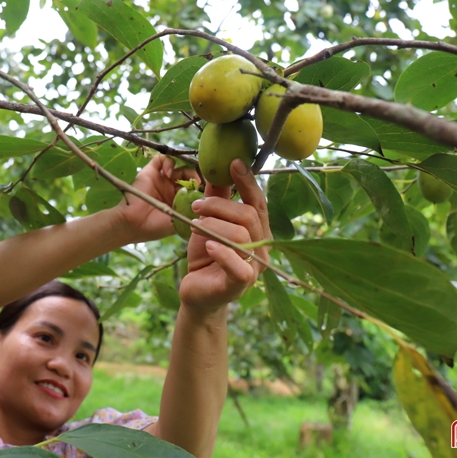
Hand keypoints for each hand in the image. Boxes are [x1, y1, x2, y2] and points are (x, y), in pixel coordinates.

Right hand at [112, 154, 199, 242]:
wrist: (132, 224)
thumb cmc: (154, 227)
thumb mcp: (179, 222)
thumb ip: (193, 213)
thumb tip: (210, 205)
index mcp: (179, 201)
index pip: (195, 189)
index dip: (202, 187)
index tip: (207, 190)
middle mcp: (171, 189)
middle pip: (189, 176)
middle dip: (195, 177)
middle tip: (197, 183)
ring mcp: (161, 180)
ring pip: (178, 166)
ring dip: (184, 170)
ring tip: (183, 179)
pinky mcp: (150, 172)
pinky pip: (161, 159)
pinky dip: (168, 161)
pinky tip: (169, 172)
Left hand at [179, 158, 271, 316]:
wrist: (195, 294)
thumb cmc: (205, 258)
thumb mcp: (208, 224)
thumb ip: (216, 200)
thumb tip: (217, 171)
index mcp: (258, 231)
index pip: (258, 202)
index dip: (248, 181)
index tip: (234, 163)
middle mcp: (262, 249)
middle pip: (248, 215)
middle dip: (219, 205)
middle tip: (196, 206)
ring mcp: (254, 268)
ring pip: (240, 235)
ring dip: (212, 225)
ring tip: (194, 225)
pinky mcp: (240, 284)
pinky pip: (238, 266)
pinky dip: (221, 252)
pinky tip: (207, 246)